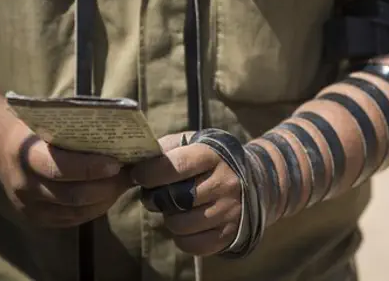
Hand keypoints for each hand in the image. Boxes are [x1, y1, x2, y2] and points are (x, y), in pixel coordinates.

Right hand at [0, 131, 131, 227]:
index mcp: (25, 156)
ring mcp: (29, 207)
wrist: (0, 149)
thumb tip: (121, 135)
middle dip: (106, 187)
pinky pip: (73, 220)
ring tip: (124, 183)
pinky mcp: (37, 220)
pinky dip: (95, 209)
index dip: (90, 168)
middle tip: (129, 174)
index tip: (116, 163)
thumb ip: (77, 131)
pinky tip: (109, 194)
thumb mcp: (48, 123)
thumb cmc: (35, 130)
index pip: (59, 168)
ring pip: (76, 212)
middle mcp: (24, 186)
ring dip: (106, 199)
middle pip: (73, 195)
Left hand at [130, 133, 242, 255]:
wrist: (255, 179)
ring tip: (176, 209)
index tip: (138, 175)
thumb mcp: (193, 143)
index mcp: (212, 155)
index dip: (150, 173)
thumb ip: (165, 149)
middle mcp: (225, 182)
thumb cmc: (211, 160)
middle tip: (157, 196)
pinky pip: (192, 245)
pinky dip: (182, 238)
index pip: (176, 165)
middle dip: (157, 199)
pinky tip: (187, 225)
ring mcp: (229, 209)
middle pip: (175, 199)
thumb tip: (133, 163)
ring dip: (170, 219)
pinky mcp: (230, 233)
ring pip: (180, 225)